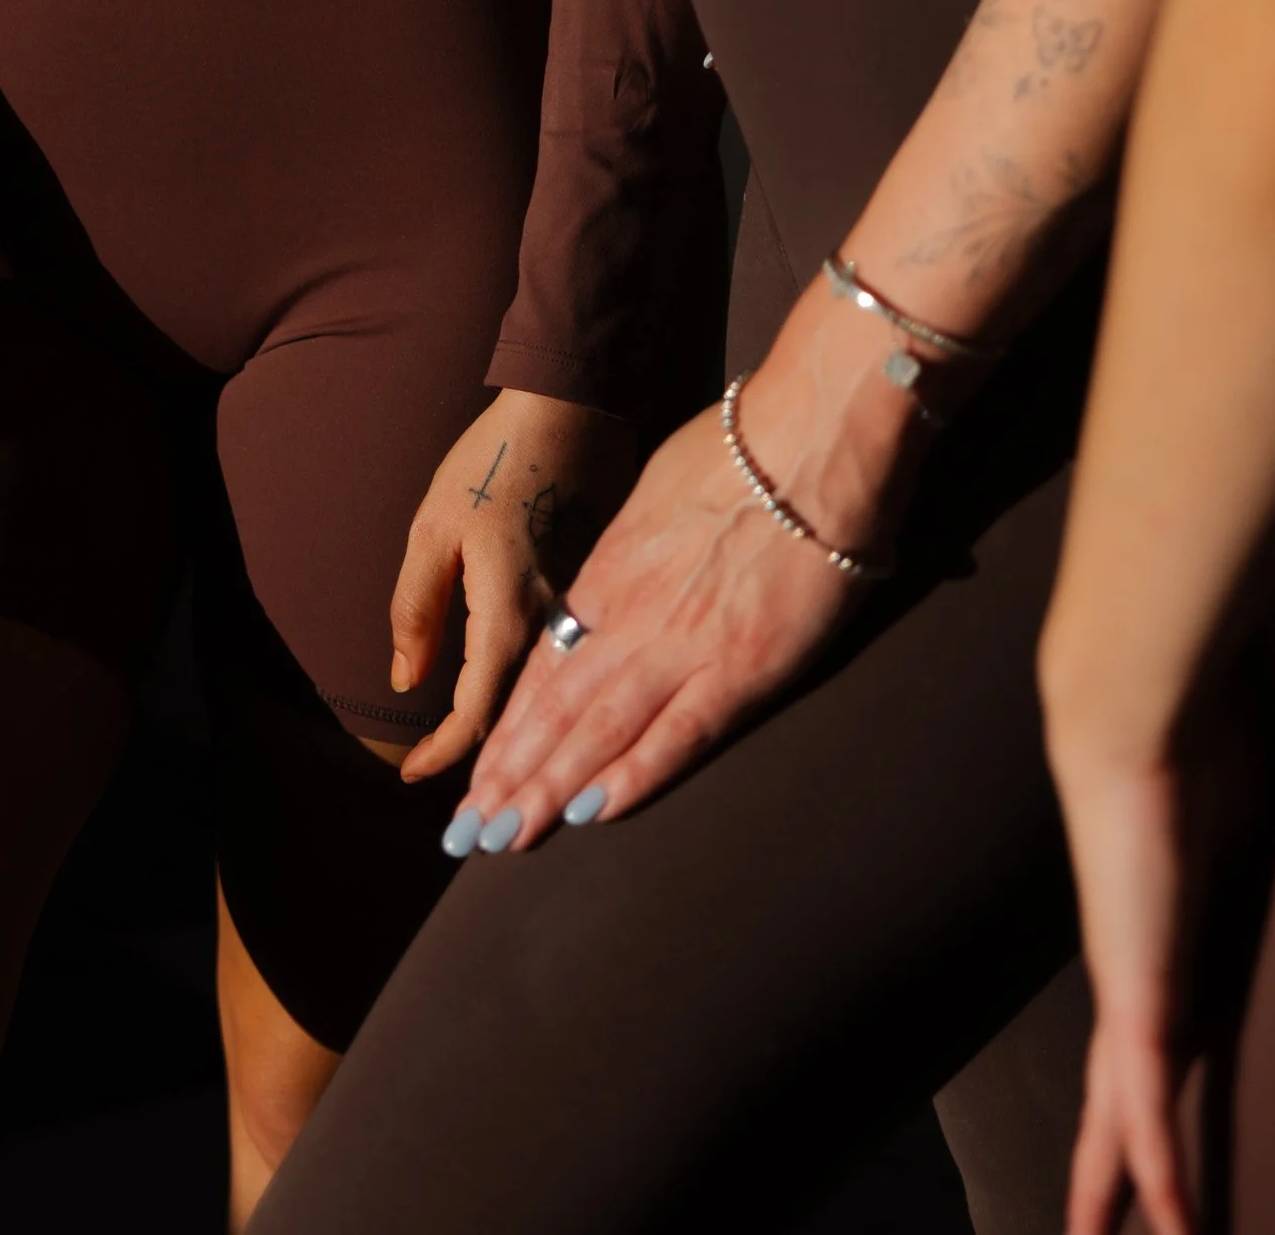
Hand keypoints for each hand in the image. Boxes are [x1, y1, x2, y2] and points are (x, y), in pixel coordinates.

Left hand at [388, 393, 638, 780]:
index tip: (411, 777)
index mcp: (511, 613)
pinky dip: (546, 701)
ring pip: (552, 701)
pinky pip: (572, 667)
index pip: (476, 715)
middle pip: (522, 723)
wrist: (573, 404)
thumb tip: (408, 682)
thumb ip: (416, 610)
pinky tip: (532, 715)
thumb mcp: (431, 530)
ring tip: (491, 774)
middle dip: (489, 770)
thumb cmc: (492, 460)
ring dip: (520, 740)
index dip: (442, 755)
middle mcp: (557, 626)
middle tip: (461, 808)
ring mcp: (588, 611)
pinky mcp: (604, 593)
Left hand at [444, 316, 921, 853]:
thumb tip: (620, 571)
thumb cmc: (742, 447)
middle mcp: (632, 616)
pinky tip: (589, 815)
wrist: (809, 437)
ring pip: (597, 731)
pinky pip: (677, 735)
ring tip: (501, 837)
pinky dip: (630, 778)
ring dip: (545, 789)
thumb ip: (635, 546)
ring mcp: (683, 645)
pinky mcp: (741, 667)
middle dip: (507, 775)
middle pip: (554, 710)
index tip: (475, 772)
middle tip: (465, 833)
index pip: (543, 666)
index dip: (507, 726)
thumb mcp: (660, 489)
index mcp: (611, 572)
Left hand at [1047, 728, 1199, 1234]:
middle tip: (1096, 1230)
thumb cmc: (1204, 722)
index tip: (1149, 1147)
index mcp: (1171, 934)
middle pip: (1121, 1096)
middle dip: (1111, 1167)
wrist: (1136, 702)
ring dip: (1122, 1187)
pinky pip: (1149, 1107)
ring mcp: (1134, 986)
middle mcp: (1141, 969)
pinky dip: (1160, 1172)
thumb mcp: (1265, 779)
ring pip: (1123, 1119)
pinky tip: (1171, 1224)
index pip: (1157, 1037)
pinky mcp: (1141, 993)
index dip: (1149, 1096)